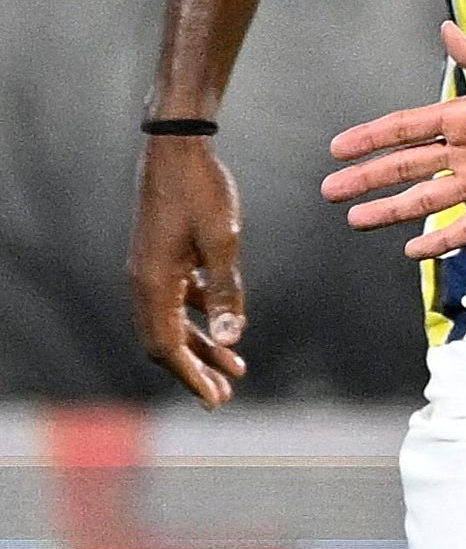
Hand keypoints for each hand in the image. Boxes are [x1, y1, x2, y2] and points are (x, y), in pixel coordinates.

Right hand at [129, 138, 247, 407]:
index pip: (167, 347)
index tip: (215, 400)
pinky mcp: (165, 256)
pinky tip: (231, 323)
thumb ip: (227, 291)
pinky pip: (181, 298)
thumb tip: (235, 339)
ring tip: (237, 367)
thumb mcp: (223, 241)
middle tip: (225, 397)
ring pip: (176, 320)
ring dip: (204, 344)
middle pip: (167, 341)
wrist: (179, 148)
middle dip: (196, 370)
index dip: (191, 376)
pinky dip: (203, 314)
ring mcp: (152, 269)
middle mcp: (144, 282)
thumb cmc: (202, 191)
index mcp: (153, 284)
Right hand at [324, 24, 465, 258]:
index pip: (409, 127)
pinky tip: (414, 250)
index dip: (373, 137)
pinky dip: (440, 240)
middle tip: (331, 188)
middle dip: (369, 178)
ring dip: (392, 210)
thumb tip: (446, 30)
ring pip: (427, 200)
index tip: (338, 147)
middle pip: (407, 167)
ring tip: (356, 220)